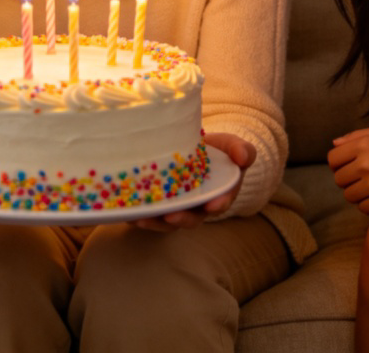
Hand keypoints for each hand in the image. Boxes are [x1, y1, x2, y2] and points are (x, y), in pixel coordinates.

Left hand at [137, 132, 253, 231]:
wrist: (197, 147)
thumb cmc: (219, 150)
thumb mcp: (233, 146)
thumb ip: (242, 150)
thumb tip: (243, 157)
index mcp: (219, 195)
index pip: (219, 203)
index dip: (216, 205)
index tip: (211, 205)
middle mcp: (198, 206)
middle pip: (190, 218)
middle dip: (180, 220)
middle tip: (170, 217)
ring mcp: (178, 206)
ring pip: (166, 220)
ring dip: (153, 222)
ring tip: (140, 218)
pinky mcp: (160, 202)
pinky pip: (149, 212)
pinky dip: (138, 213)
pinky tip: (125, 210)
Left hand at [328, 124, 368, 213]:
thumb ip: (357, 136)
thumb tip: (334, 144)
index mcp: (364, 144)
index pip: (332, 159)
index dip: (338, 164)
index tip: (347, 167)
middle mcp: (365, 164)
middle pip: (339, 179)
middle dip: (348, 180)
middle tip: (362, 179)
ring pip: (349, 196)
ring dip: (357, 194)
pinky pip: (363, 208)